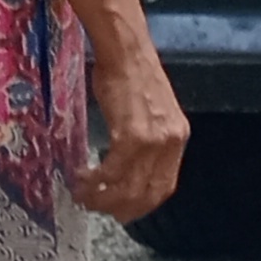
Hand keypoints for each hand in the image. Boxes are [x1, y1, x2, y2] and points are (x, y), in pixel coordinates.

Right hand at [66, 35, 188, 223]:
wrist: (125, 50)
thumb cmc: (131, 73)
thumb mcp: (151, 110)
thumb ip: (148, 138)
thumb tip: (128, 165)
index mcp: (178, 136)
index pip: (165, 186)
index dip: (142, 204)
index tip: (123, 211)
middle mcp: (170, 142)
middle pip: (147, 193)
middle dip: (119, 208)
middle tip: (98, 209)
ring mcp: (153, 140)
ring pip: (128, 188)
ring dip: (102, 198)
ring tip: (84, 196)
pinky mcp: (131, 135)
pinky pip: (112, 171)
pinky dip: (95, 181)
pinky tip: (83, 178)